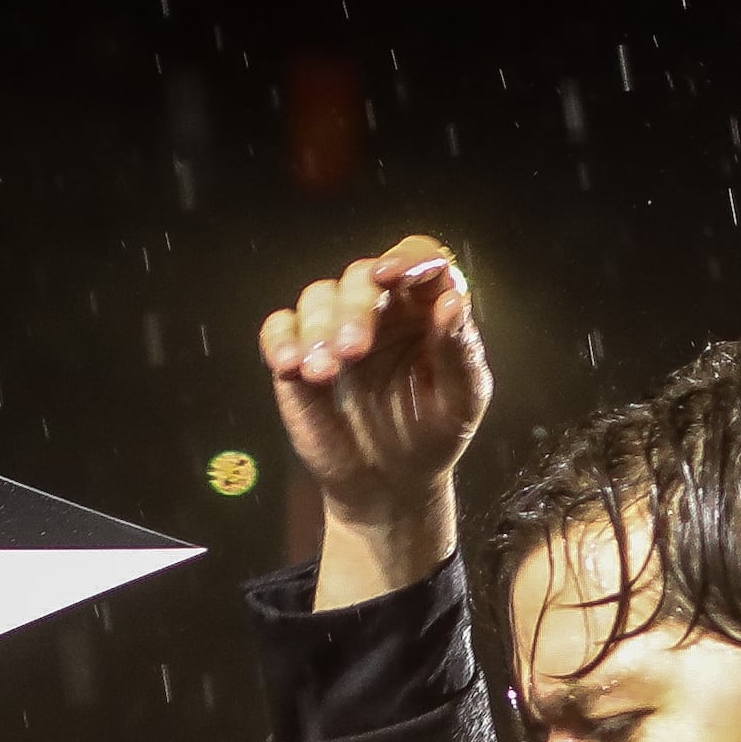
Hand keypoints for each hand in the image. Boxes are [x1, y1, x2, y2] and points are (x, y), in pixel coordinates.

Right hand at [265, 236, 487, 597]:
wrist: (390, 483)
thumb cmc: (433, 434)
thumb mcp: (462, 400)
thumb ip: (459, 351)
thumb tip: (451, 300)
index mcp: (425, 307)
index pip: (418, 258)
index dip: (406, 258)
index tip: (393, 275)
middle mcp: (379, 308)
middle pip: (360, 275)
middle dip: (354, 306)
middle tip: (354, 350)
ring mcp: (335, 328)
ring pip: (318, 296)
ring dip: (318, 328)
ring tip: (324, 372)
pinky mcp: (299, 354)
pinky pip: (279, 327)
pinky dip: (280, 339)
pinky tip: (291, 366)